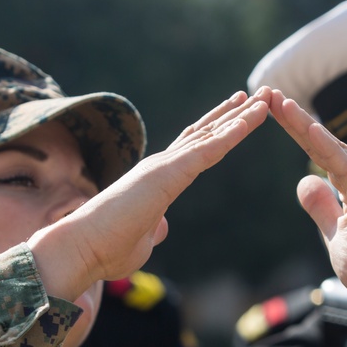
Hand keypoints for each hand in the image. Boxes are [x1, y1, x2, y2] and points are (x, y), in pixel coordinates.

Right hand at [29, 88, 270, 300]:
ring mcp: (162, 167)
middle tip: (259, 95)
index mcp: (155, 180)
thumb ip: (153, 231)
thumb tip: (162, 227)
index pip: (193, 150)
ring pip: (210, 137)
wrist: (80, 248)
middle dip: (234, 114)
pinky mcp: (166, 175)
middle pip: (204, 134)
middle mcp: (159, 166)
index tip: (238, 116)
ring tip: (266, 99)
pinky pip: (207, 151)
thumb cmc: (104, 251)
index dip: (217, 132)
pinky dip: (230, 135)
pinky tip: (250, 121)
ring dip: (240, 117)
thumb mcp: (140, 243)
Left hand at [270, 92, 346, 346]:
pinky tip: (309, 131)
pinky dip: (328, 149)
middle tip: (265, 92)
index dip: (295, 128)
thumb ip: (322, 206)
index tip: (269, 107)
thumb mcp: (335, 233)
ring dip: (305, 125)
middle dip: (294, 117)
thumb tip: (305, 181)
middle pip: (324, 141)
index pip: (319, 149)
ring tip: (278, 103)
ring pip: (334, 149)